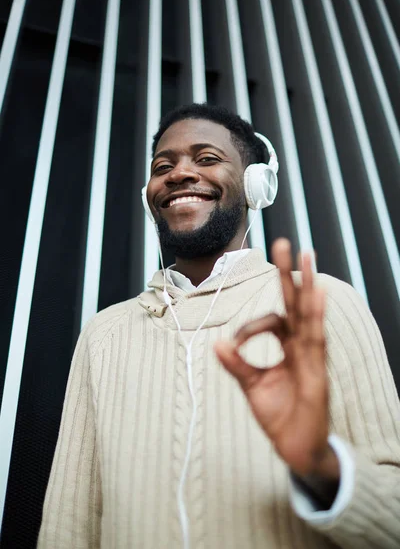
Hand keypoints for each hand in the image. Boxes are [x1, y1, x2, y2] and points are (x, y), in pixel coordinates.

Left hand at [215, 238, 338, 480]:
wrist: (295, 448)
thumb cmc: (280, 415)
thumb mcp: (252, 386)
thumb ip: (237, 364)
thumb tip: (217, 343)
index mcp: (289, 348)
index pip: (275, 319)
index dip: (251, 325)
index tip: (232, 343)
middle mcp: (302, 346)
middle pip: (296, 304)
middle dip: (289, 274)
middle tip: (283, 243)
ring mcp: (312, 358)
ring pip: (309, 314)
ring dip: (306, 284)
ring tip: (305, 256)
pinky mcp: (316, 374)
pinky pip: (316, 340)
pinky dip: (316, 316)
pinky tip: (317, 293)